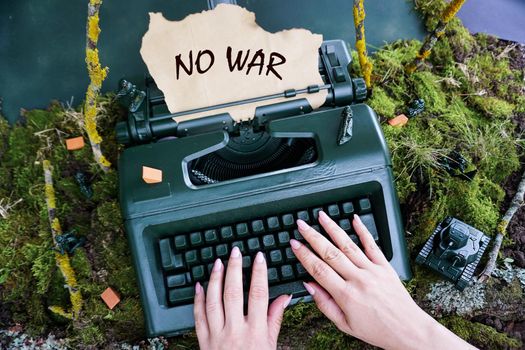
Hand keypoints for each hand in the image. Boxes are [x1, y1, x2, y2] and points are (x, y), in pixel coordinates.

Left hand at [194, 247, 291, 349]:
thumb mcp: (271, 346)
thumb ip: (275, 320)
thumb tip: (284, 298)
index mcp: (255, 332)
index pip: (258, 295)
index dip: (259, 273)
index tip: (259, 257)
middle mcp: (235, 331)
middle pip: (234, 292)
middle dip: (235, 268)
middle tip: (235, 251)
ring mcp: (217, 336)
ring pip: (214, 300)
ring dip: (215, 279)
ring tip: (218, 262)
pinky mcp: (203, 341)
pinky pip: (198, 316)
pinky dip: (198, 299)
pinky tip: (199, 285)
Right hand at [290, 211, 475, 349]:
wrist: (407, 329)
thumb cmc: (377, 330)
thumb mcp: (344, 325)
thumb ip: (324, 304)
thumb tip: (309, 286)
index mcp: (346, 295)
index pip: (319, 270)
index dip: (304, 255)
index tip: (294, 244)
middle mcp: (358, 279)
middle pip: (330, 253)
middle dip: (313, 236)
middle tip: (301, 225)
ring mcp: (372, 270)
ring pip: (348, 245)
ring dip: (332, 228)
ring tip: (321, 216)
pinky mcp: (385, 266)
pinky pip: (372, 245)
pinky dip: (362, 230)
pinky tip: (354, 219)